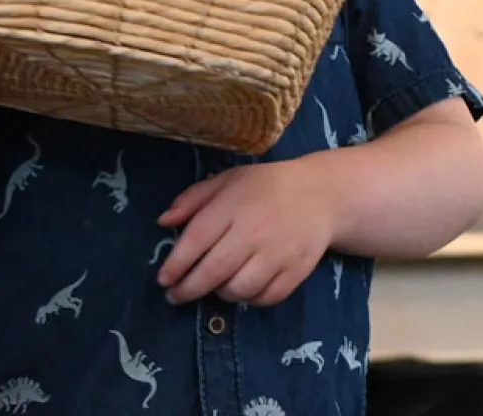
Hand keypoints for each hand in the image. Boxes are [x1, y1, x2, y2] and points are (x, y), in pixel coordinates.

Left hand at [155, 160, 335, 306]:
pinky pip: (266, 298)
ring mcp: (278, 254)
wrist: (320, 196)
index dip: (176, 264)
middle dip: (189, 289)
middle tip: (174, 296)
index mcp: (233, 206)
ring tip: (211, 287)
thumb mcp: (225, 182)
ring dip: (219, 294)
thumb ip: (191, 200)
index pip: (196, 240)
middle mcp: (254, 232)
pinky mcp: (297, 271)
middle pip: (214, 271)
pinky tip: (241, 289)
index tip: (163, 279)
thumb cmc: (263, 187)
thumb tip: (163, 222)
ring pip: (239, 289)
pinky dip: (250, 299)